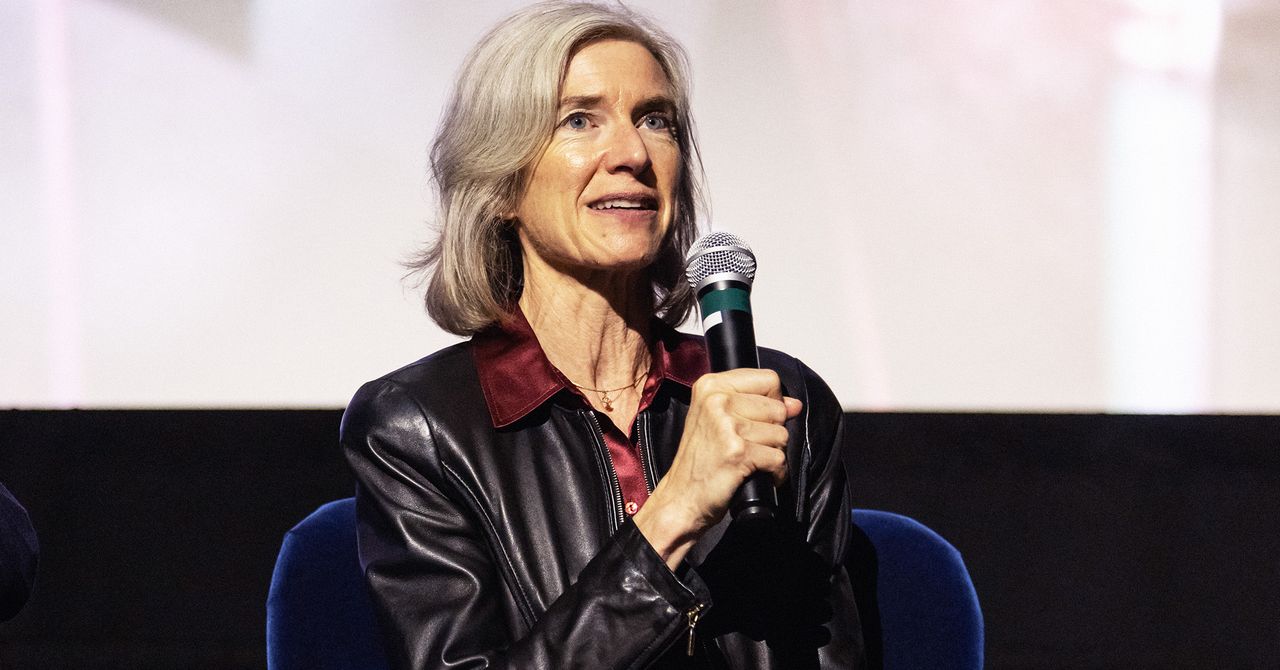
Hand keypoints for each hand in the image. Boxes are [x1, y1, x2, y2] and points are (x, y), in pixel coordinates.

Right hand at [632, 368, 801, 568]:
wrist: (681, 497)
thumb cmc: (700, 461)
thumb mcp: (720, 421)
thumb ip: (758, 405)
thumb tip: (795, 404)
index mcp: (711, 386)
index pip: (768, 379)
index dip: (772, 402)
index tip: (757, 419)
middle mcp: (717, 400)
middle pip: (778, 408)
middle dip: (772, 432)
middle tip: (748, 446)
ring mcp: (726, 425)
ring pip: (781, 434)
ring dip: (772, 453)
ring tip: (749, 461)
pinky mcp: (737, 452)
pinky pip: (778, 458)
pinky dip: (775, 472)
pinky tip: (756, 474)